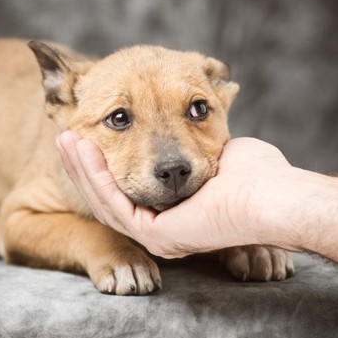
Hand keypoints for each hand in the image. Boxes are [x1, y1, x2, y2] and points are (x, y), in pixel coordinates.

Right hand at [56, 131, 294, 257]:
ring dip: (81, 168)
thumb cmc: (256, 172)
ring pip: (104, 201)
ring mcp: (156, 236)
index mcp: (172, 212)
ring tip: (64, 137)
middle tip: (65, 134)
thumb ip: (188, 134)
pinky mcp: (154, 236)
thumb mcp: (210, 143)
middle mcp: (160, 228)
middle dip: (84, 164)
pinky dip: (94, 176)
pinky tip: (82, 150)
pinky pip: (113, 205)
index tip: (89, 133)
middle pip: (108, 195)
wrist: (273, 195)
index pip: (124, 187)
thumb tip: (190, 102)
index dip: (102, 162)